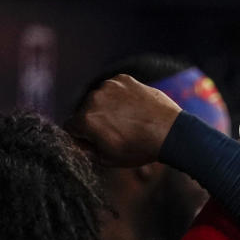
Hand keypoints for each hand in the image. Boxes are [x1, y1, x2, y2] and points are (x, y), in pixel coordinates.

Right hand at [65, 74, 181, 166]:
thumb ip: (87, 150)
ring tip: (127, 120)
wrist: (169, 132)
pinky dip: (120, 97)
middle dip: (94, 121)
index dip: (81, 136)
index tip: (94, 141)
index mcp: (85, 120)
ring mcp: (109, 86)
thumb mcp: (108, 159)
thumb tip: (80, 142)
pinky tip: (133, 109)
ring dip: (106, 107)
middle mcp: (93, 98)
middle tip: (115, 132)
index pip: (70, 126)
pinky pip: (114, 88)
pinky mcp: (123, 79)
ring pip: (99, 98)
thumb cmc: (139, 149)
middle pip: (83, 110)